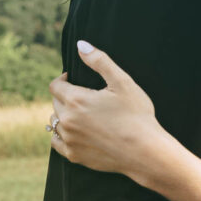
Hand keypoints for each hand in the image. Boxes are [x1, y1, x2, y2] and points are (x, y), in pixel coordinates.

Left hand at [48, 41, 162, 176]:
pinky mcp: (74, 155)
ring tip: (81, 114)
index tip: (73, 78)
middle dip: (66, 96)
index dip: (64, 79)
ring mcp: (69, 140)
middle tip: (84, 97)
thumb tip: (81, 44)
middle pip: (56, 103)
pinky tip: (75, 132)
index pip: (55, 85)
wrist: (145, 150)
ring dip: (64, 115)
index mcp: (76, 100)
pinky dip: (62, 135)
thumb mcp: (123, 82)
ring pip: (55, 122)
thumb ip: (100, 61)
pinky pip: (57, 143)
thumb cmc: (136, 114)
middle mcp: (67, 120)